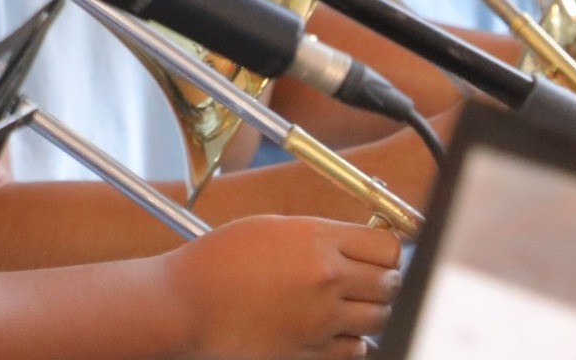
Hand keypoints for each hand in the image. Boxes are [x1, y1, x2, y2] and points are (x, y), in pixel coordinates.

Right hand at [162, 215, 401, 359]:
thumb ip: (320, 235)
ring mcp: (319, 319)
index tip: (377, 253)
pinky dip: (353, 341)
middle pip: (389, 283)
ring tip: (350, 305)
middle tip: (367, 279)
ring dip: (371, 311)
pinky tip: (335, 329)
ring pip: (378, 319)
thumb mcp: (272, 228)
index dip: (387, 250)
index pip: (387, 247)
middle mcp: (326, 279)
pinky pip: (355, 350)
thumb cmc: (220, 259)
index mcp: (317, 240)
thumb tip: (356, 245)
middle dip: (384, 280)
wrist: (186, 304)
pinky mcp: (308, 352)